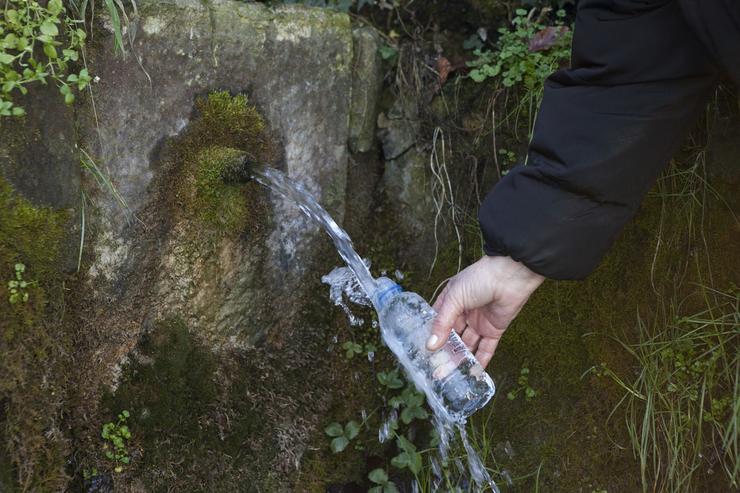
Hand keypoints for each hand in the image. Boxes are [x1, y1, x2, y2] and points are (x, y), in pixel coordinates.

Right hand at [426, 256, 544, 367]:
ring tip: (452, 376)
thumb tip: (431, 345)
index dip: (432, 338)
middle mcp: (463, 313)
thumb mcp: (455, 298)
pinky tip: (473, 373)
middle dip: (445, 353)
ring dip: (461, 359)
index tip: (424, 354)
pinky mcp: (494, 329)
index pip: (437, 323)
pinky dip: (481, 360)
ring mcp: (479, 322)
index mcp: (450, 301)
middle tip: (437, 371)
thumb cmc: (480, 278)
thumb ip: (443, 323)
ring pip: (468, 344)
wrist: (511, 275)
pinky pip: (486, 348)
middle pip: (452, 337)